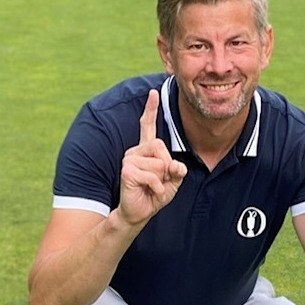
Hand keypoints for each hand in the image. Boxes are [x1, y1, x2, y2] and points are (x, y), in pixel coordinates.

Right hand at [117, 89, 186, 228]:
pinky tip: (150, 192)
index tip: (154, 92)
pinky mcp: (127, 171)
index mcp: (146, 149)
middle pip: (160, 146)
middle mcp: (136, 150)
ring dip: (162, 180)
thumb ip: (177, 169)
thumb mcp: (173, 180)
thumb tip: (175, 164)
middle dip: (167, 166)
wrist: (139, 212)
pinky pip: (153, 176)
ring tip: (152, 187)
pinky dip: (157, 188)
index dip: (151, 109)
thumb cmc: (154, 195)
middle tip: (161, 180)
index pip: (147, 125)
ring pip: (158, 163)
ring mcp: (129, 159)